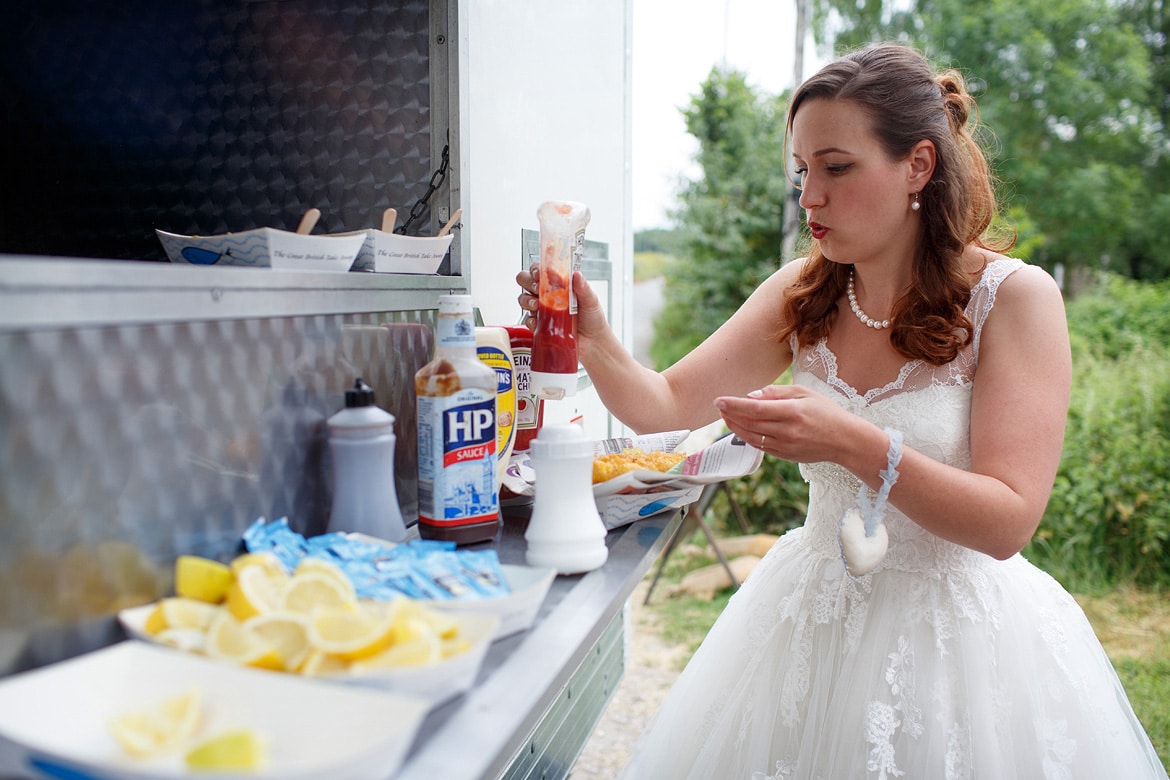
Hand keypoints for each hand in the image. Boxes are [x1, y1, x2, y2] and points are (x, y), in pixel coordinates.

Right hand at [514, 264, 608, 343]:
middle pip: (526, 281)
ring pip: (523, 299)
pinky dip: (530, 320)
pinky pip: (528, 321)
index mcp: (558, 284)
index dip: (536, 269)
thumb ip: (583, 287)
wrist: (593, 341)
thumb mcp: (591, 300)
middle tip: (537, 288)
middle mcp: (547, 295)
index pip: (541, 270)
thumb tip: (576, 275)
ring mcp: (542, 310)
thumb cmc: (592, 318)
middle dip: (528, 282)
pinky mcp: (540, 325)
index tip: (539, 274)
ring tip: (537, 305)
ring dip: (526, 300)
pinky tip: (537, 321)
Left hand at [714, 384, 864, 464]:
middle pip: (749, 423)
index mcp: (792, 411)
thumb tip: (751, 396)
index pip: (755, 408)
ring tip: (727, 417)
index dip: (734, 404)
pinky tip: (742, 428)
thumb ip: (777, 393)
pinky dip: (747, 437)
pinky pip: (760, 446)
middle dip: (730, 415)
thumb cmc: (826, 412)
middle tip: (720, 406)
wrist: (845, 440)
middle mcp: (787, 430)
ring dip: (735, 427)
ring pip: (751, 437)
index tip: (719, 400)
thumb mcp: (805, 393)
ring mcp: (786, 446)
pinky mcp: (785, 456)